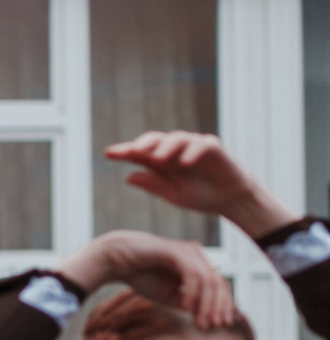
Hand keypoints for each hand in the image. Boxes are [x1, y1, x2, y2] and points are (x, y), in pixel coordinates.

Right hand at [60, 229, 238, 328]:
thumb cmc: (142, 277)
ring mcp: (190, 252)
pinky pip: (193, 274)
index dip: (222, 306)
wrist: (118, 261)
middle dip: (219, 306)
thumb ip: (188, 304)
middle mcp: (199, 256)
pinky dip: (193, 292)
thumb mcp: (169, 296)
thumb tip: (206, 318)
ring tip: (201, 321)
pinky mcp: (179, 251)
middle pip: (219, 283)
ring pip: (209, 280)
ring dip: (207, 303)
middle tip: (215, 325)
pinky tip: (186, 306)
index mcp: (199, 265)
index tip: (220, 325)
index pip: (219, 286)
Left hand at [103, 132, 299, 238]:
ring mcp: (193, 146)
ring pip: (176, 139)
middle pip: (154, 141)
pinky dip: (192, 152)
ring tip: (157, 158)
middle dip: (141, 144)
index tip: (108, 154)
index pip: (139, 154)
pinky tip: (184, 162)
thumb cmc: (201, 196)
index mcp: (161, 163)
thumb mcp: (172, 194)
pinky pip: (201, 145)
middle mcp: (174, 151)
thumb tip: (128, 177)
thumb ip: (153, 184)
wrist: (231, 200)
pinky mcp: (213, 147)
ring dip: (165, 147)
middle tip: (130, 151)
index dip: (124, 152)